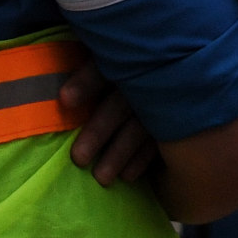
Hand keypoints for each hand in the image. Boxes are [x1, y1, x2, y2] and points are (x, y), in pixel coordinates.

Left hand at [58, 58, 160, 188]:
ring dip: (119, 153)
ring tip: (101, 178)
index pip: (103, 67)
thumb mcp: (107, 59)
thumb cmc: (124, 66)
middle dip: (99, 130)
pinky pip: (158, 140)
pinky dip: (142, 158)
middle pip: (120, 103)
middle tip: (78, 158)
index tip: (65, 100)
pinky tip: (128, 176)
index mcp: (123, 59)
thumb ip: (88, 67)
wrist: (180, 65)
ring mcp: (161, 98)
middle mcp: (143, 76)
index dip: (86, 82)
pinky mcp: (173, 117)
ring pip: (139, 126)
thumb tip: (57, 86)